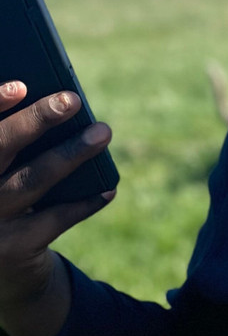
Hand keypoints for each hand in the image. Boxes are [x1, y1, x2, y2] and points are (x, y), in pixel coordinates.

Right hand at [0, 81, 113, 335]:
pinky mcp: (12, 249)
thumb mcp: (0, 175)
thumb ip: (13, 150)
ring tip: (103, 133)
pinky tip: (109, 188)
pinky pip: (56, 219)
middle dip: (37, 121)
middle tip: (72, 99)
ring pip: (33, 180)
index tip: (20, 85)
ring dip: (72, 154)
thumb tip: (54, 110)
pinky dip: (85, 202)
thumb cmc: (1, 207)